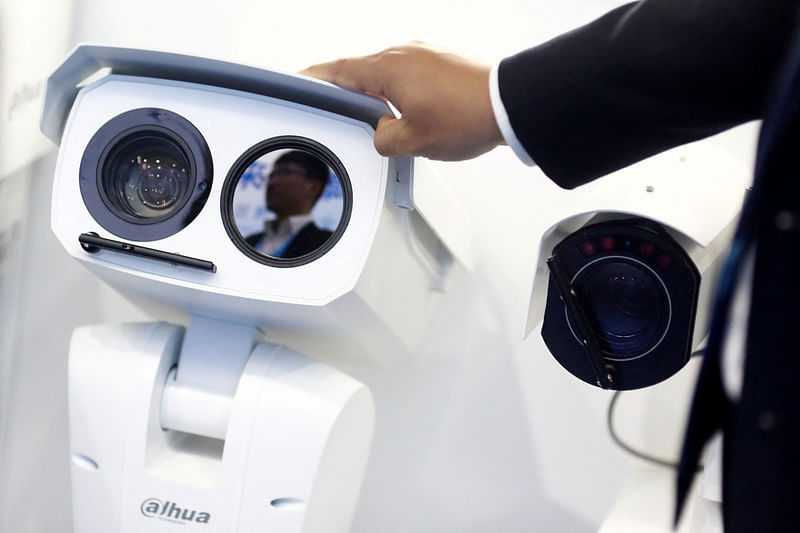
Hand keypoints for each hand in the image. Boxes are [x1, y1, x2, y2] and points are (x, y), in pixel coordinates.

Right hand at [300, 42, 503, 160]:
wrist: (508, 105)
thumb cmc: (466, 117)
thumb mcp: (412, 142)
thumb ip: (383, 140)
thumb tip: (380, 135)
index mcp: (387, 68)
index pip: (338, 71)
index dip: (315, 79)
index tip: (299, 81)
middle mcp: (403, 53)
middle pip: (362, 72)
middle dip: (350, 95)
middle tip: (344, 117)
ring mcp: (424, 54)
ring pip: (387, 74)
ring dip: (379, 96)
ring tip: (384, 123)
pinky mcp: (441, 61)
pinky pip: (408, 74)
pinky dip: (400, 92)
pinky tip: (409, 113)